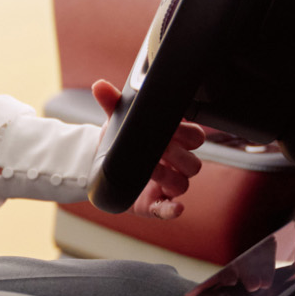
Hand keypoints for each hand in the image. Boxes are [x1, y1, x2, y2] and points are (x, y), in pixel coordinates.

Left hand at [92, 79, 205, 219]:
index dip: (186, 134)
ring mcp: (166, 184)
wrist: (100, 163)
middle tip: (159, 149)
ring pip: (183, 184)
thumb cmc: (119, 139)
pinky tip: (173, 208)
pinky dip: (172, 210)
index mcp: (173, 140)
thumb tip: (100, 86)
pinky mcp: (153, 202)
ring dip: (169, 178)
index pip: (195, 136)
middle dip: (178, 156)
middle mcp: (175, 163)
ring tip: (150, 170)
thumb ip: (112, 102)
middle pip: (194, 163)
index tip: (170, 129)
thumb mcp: (117, 120)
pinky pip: (168, 209)